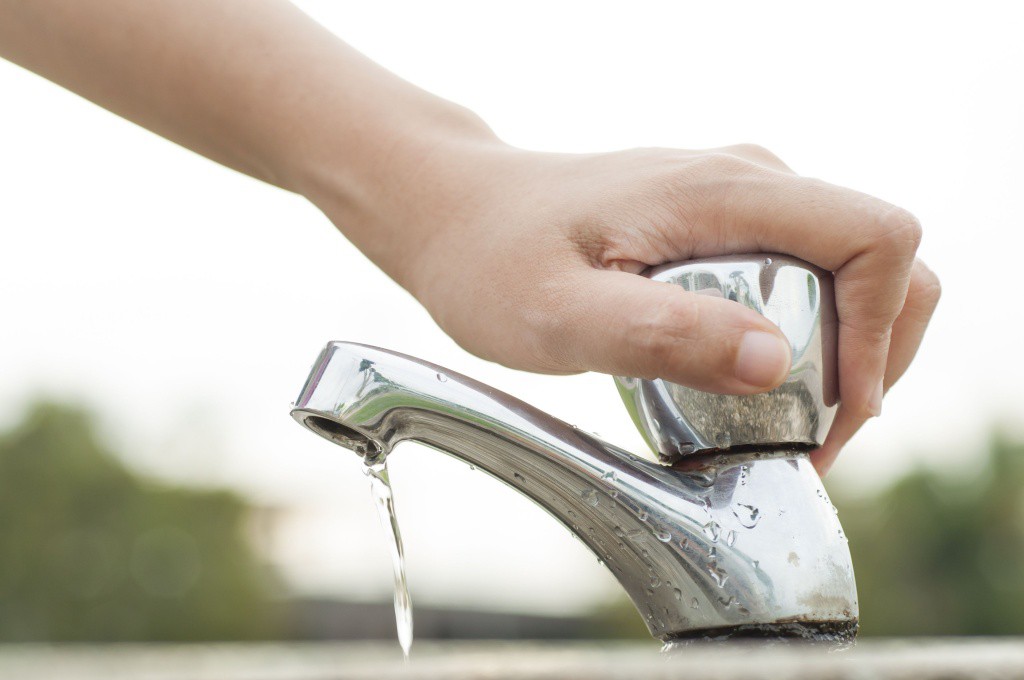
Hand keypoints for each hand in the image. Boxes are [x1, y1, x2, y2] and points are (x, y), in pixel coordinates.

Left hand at [371, 143, 939, 473]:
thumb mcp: (561, 313)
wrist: (452, 212)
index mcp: (725, 192)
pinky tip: (756, 384)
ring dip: (847, 352)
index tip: (837, 410)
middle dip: (876, 356)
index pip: (875, 240)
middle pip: (882, 259)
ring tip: (789, 423)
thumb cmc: (491, 259)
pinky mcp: (721, 223)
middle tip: (815, 436)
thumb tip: (778, 365)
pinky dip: (811, 335)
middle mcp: (749, 181)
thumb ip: (664, 334)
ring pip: (851, 270)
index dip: (883, 332)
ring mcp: (738, 199)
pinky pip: (805, 274)